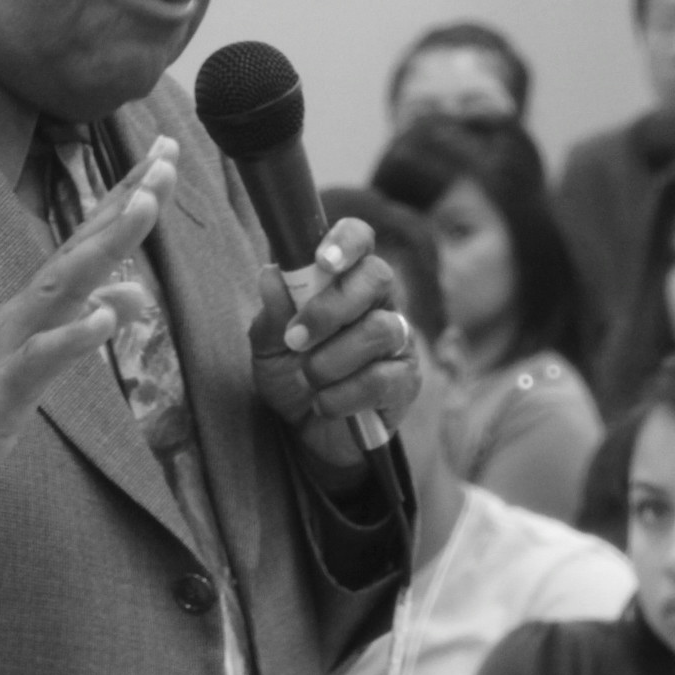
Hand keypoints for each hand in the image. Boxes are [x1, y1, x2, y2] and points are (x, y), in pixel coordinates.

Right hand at [0, 138, 175, 506]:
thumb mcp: (47, 361)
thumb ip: (89, 322)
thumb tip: (136, 293)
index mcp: (42, 302)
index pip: (92, 238)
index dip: (129, 195)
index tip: (165, 150)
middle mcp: (28, 309)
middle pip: (83, 247)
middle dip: (125, 202)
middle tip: (165, 158)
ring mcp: (12, 343)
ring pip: (64, 287)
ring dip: (106, 245)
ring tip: (145, 208)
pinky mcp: (2, 388)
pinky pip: (39, 359)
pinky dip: (71, 337)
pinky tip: (103, 317)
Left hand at [248, 216, 420, 470]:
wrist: (304, 433)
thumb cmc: (290, 377)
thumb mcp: (269, 347)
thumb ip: (272, 314)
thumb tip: (272, 276)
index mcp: (344, 282)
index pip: (360, 240)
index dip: (347, 241)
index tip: (322, 261)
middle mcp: (378, 304)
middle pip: (377, 277)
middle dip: (331, 308)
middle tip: (296, 339)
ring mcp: (398, 342)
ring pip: (379, 331)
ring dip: (331, 360)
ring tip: (308, 379)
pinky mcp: (406, 382)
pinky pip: (381, 379)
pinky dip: (342, 395)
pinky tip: (325, 404)